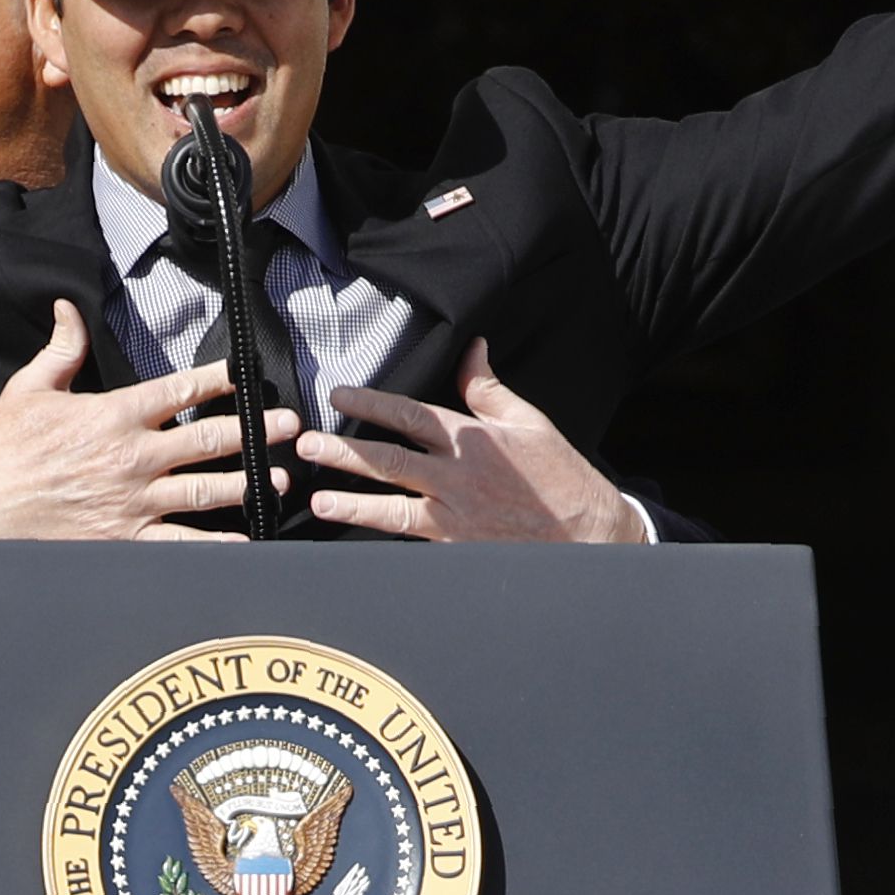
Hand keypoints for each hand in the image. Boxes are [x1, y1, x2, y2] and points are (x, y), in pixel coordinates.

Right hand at [0, 301, 298, 540]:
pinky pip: (183, 543)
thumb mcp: (28, 391)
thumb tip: (68, 309)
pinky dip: (218, 543)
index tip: (242, 374)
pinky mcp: (126, 540)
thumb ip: (60, 351)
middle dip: (253, 430)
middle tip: (285, 425)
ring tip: (278, 477)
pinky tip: (246, 540)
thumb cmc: (1, 452)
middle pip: (208, 440)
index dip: (216, 379)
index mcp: (112, 415)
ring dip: (248, 482)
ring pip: (206, 490)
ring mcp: (133, 503)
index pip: (177, 390)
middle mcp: (132, 458)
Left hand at [295, 338, 645, 541]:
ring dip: (351, 503)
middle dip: (344, 452)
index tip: (339, 396)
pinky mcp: (457, 546)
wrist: (589, 534)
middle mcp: (458, 477)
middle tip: (305, 444)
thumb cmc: (560, 477)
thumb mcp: (529, 421)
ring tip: (318, 499)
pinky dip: (382, 536)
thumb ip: (489, 388)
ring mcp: (455, 516)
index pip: (411, 415)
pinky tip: (355, 536)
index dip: (371, 404)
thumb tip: (471, 348)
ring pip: (392, 506)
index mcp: (472, 439)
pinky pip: (411, 538)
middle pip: (390, 460)